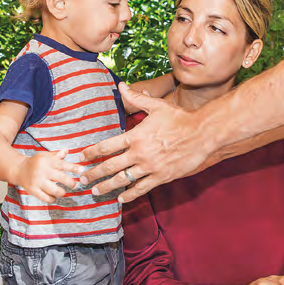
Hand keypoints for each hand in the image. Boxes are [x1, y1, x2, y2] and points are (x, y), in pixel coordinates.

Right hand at [13, 149, 82, 202]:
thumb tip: (67, 150)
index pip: (64, 164)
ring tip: (63, 192)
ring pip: (54, 190)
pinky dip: (51, 199)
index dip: (74, 168)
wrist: (19, 169)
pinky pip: (45, 198)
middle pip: (61, 178)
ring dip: (61, 192)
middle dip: (71, 183)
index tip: (82, 170)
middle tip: (75, 185)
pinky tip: (54, 197)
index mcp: (48, 161)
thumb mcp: (46, 156)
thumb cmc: (36, 162)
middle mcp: (43, 171)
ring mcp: (38, 181)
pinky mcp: (32, 190)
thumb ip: (57, 155)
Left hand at [79, 83, 213, 201]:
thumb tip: (121, 85)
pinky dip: (130, 195)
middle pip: (110, 166)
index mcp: (136, 136)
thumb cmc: (180, 119)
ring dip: (106, 187)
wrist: (202, 134)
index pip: (106, 146)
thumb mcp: (157, 106)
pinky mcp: (161, 177)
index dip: (91, 153)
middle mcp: (140, 153)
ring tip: (95, 191)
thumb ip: (136, 98)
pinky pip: (141, 188)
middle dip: (93, 174)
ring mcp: (150, 167)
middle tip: (81, 179)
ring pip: (123, 180)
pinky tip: (121, 199)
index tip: (82, 157)